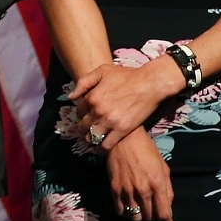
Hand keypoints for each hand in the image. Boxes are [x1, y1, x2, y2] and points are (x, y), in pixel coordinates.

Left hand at [70, 55, 186, 150]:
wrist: (149, 84)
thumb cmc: (127, 76)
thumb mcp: (102, 71)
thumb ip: (84, 82)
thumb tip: (71, 97)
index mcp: (92, 97)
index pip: (78, 111)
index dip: (81, 114)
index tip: (86, 116)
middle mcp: (98, 111)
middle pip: (83, 126)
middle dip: (83, 128)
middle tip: (86, 130)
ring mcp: (110, 122)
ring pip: (92, 137)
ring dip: (90, 139)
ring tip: (92, 139)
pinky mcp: (122, 130)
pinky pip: (106, 145)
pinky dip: (101, 149)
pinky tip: (101, 148)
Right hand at [106, 129, 173, 220]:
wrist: (123, 139)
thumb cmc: (147, 150)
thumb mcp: (163, 167)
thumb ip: (167, 188)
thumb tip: (167, 205)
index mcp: (158, 184)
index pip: (164, 213)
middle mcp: (142, 190)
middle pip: (149, 216)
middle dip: (153, 216)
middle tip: (153, 209)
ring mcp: (127, 190)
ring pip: (135, 216)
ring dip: (140, 215)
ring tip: (141, 208)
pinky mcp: (114, 188)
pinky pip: (120, 210)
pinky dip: (126, 212)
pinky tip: (129, 206)